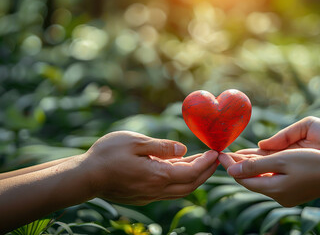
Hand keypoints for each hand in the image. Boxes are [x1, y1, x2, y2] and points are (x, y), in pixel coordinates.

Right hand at [83, 131, 218, 204]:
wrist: (84, 177)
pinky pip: (169, 190)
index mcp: (158, 176)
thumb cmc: (107, 155)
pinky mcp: (143, 196)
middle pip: (191, 185)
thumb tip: (183, 150)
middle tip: (216, 158)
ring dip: (195, 177)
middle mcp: (157, 190)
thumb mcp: (135, 142)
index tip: (215, 151)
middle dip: (206, 172)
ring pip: (181, 190)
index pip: (191, 173)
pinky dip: (181, 179)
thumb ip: (162, 147)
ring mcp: (150, 195)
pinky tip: (180, 167)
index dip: (206, 163)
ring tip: (203, 162)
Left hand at [218, 150, 319, 206]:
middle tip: (226, 152)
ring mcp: (287, 195)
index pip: (243, 178)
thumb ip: (256, 166)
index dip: (231, 165)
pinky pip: (272, 179)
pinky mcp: (294, 191)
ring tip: (238, 154)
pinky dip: (263, 169)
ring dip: (250, 167)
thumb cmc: (314, 163)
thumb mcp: (282, 161)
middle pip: (251, 180)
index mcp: (274, 190)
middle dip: (238, 166)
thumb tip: (232, 171)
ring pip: (261, 179)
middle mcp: (278, 196)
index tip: (220, 152)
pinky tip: (259, 161)